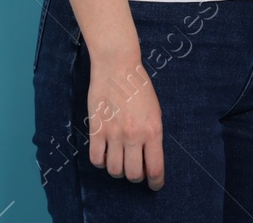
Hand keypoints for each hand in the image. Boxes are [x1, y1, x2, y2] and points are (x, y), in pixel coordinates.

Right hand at [87, 54, 165, 189]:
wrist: (117, 67)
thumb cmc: (139, 87)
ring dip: (118, 169)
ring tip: (120, 159)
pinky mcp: (97, 130)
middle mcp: (134, 135)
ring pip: (114, 170)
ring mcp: (114, 134)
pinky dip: (101, 162)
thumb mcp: (155, 112)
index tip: (155, 185)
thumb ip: (152, 136)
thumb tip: (148, 159)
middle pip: (133, 174)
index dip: (156, 182)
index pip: (156, 169)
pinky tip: (105, 153)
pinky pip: (96, 160)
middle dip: (136, 176)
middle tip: (136, 168)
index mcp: (153, 130)